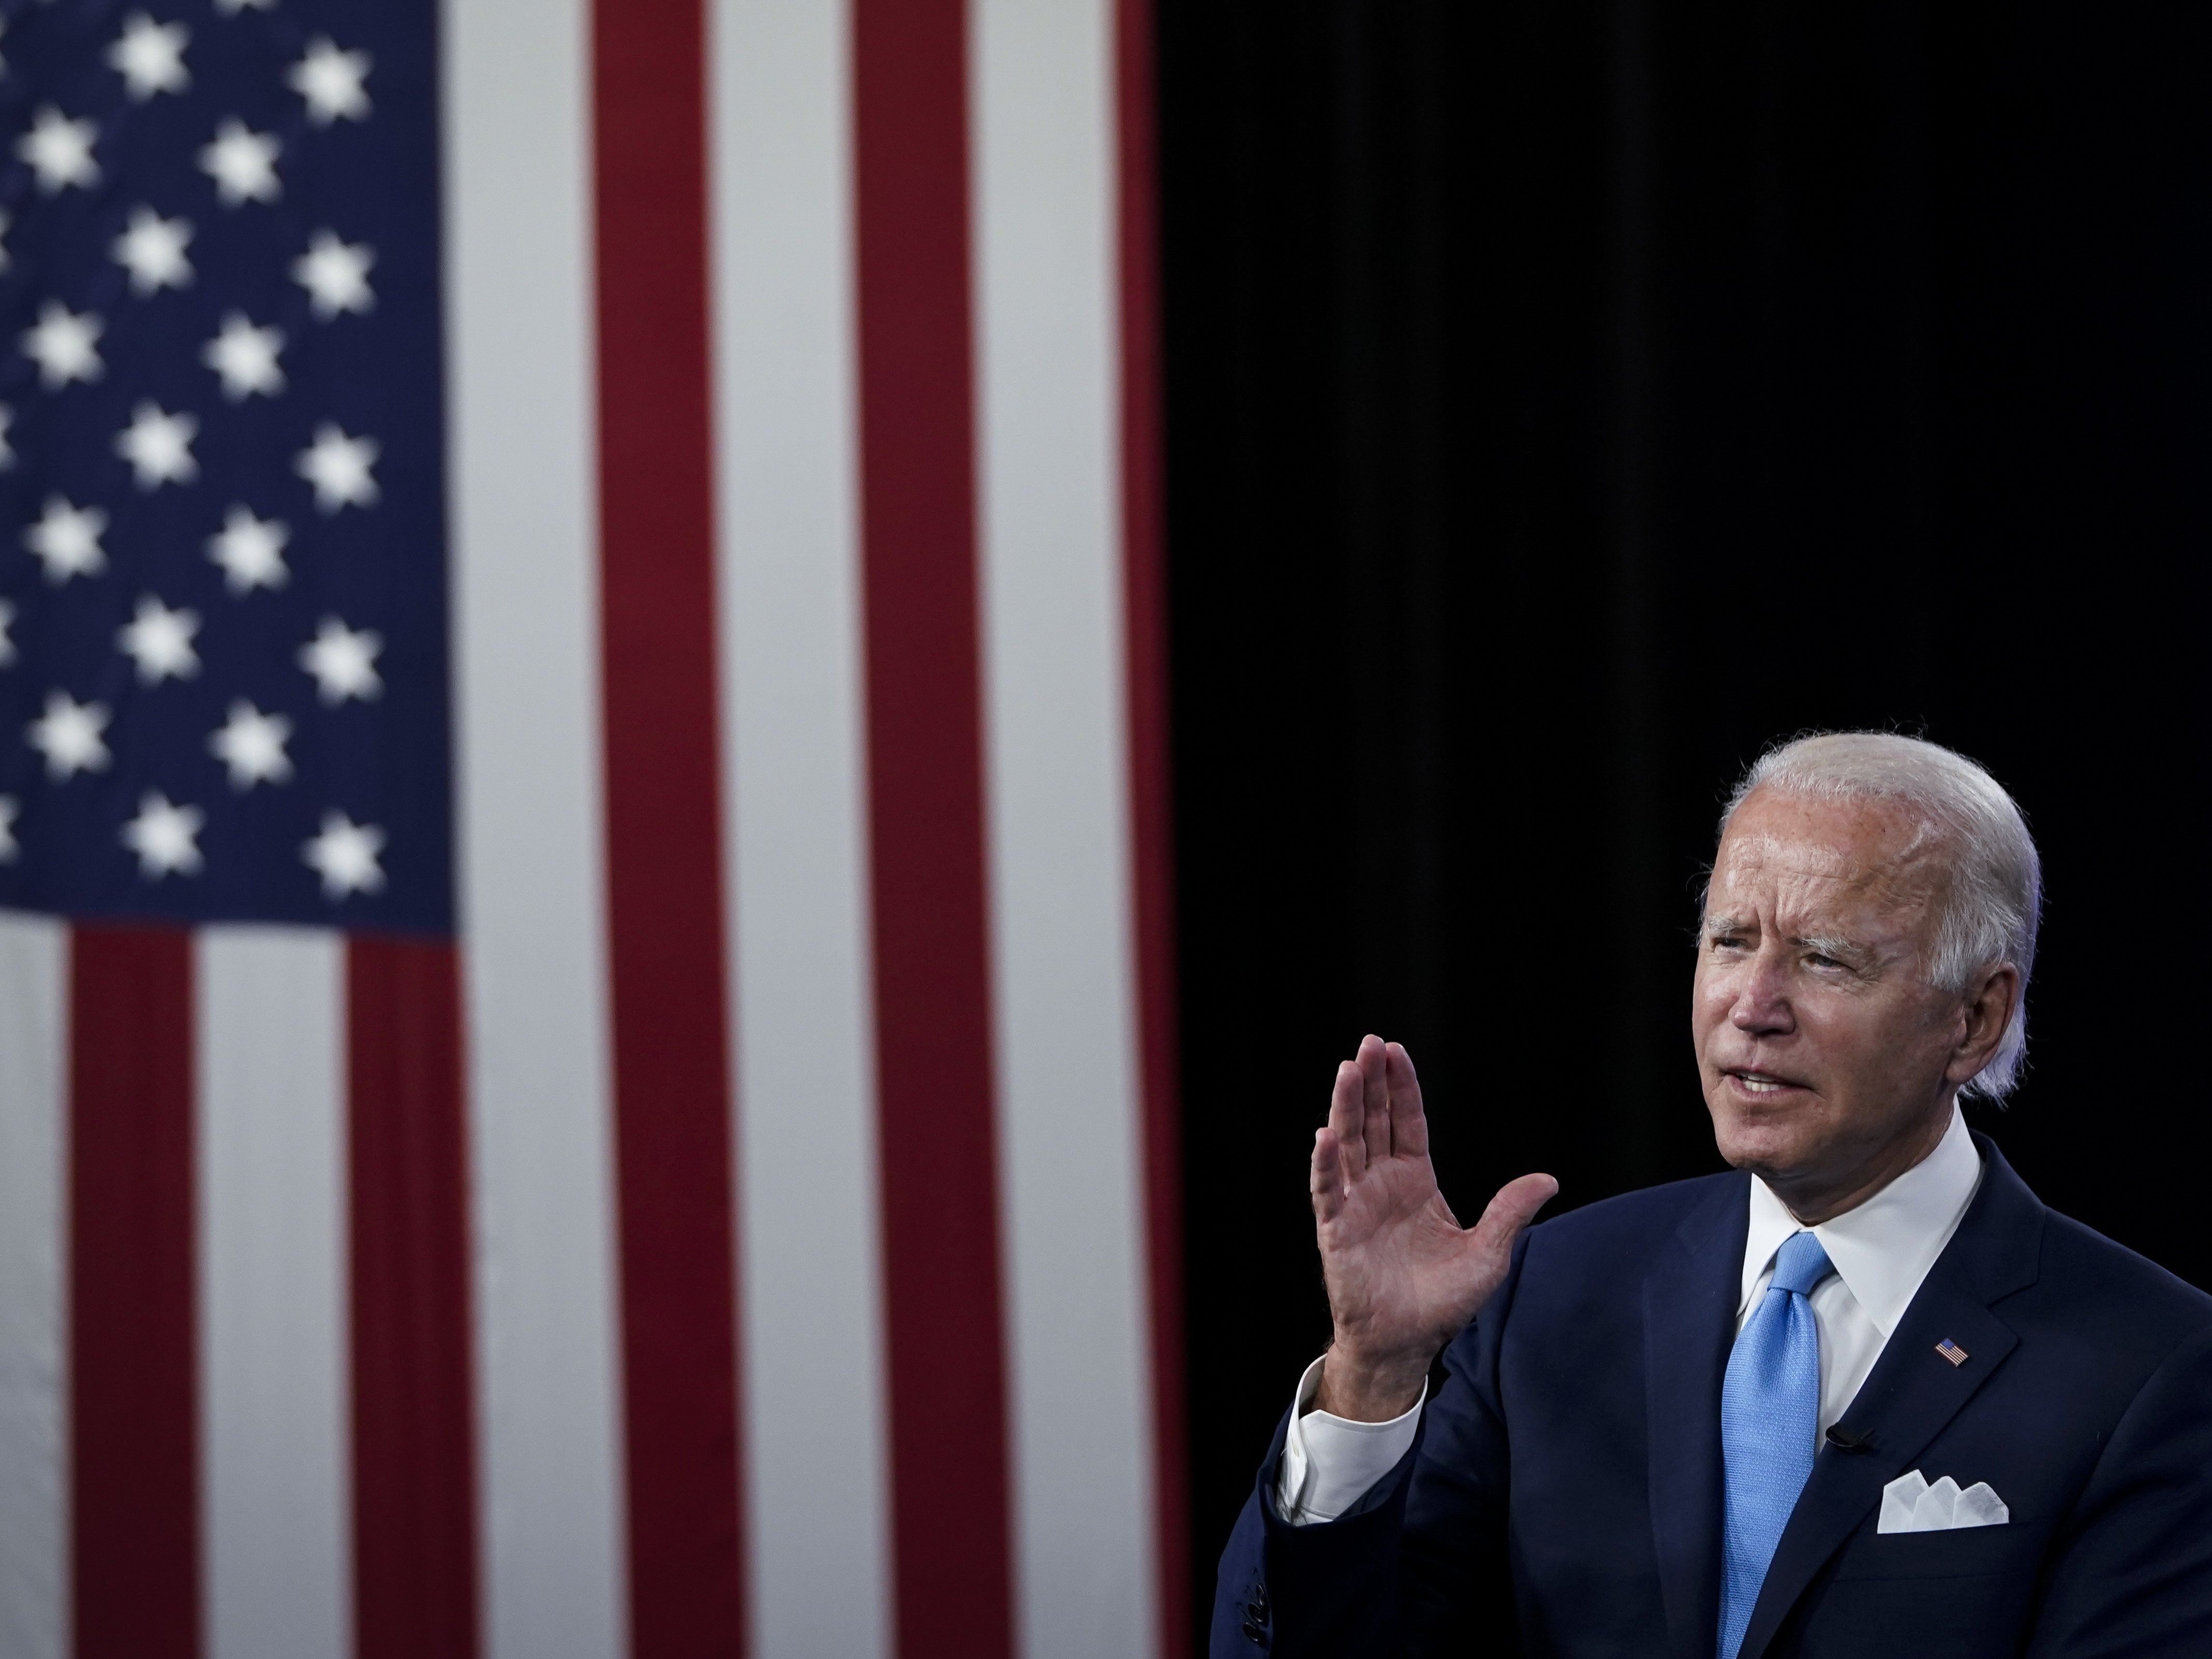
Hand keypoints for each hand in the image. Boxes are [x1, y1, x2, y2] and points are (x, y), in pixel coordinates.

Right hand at [1311, 1036, 1556, 1420]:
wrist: (1407, 1342)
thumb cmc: (1443, 1300)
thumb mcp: (1488, 1254)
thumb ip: (1510, 1213)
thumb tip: (1549, 1179)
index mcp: (1416, 1181)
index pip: (1407, 1122)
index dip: (1402, 1088)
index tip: (1396, 1051)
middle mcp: (1382, 1183)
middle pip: (1374, 1121)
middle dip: (1371, 1082)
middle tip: (1368, 1043)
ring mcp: (1356, 1203)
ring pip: (1348, 1144)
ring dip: (1345, 1107)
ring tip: (1347, 1070)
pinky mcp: (1336, 1229)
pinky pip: (1327, 1190)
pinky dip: (1325, 1164)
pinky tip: (1324, 1135)